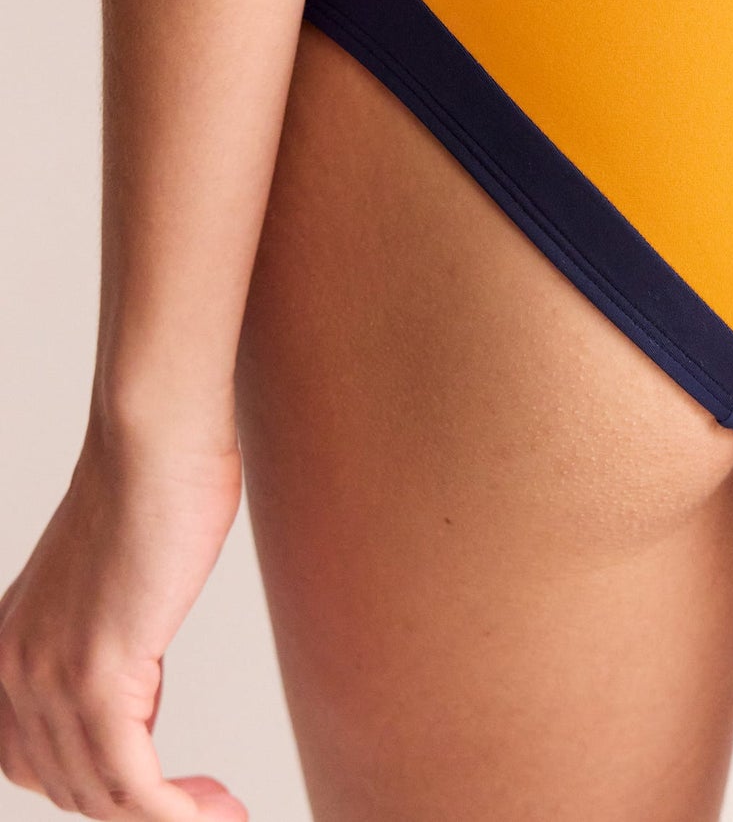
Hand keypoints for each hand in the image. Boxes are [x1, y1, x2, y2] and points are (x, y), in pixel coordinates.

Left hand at [0, 421, 246, 818]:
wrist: (155, 437)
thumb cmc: (154, 484)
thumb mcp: (111, 579)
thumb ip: (104, 634)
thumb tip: (135, 682)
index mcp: (6, 651)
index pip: (39, 764)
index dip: (105, 792)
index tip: (173, 795)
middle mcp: (9, 672)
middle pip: (72, 787)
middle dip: (143, 811)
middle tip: (211, 807)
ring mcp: (48, 677)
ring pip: (103, 795)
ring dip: (171, 817)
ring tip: (223, 810)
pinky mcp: (97, 677)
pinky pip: (132, 785)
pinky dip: (176, 814)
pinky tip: (216, 812)